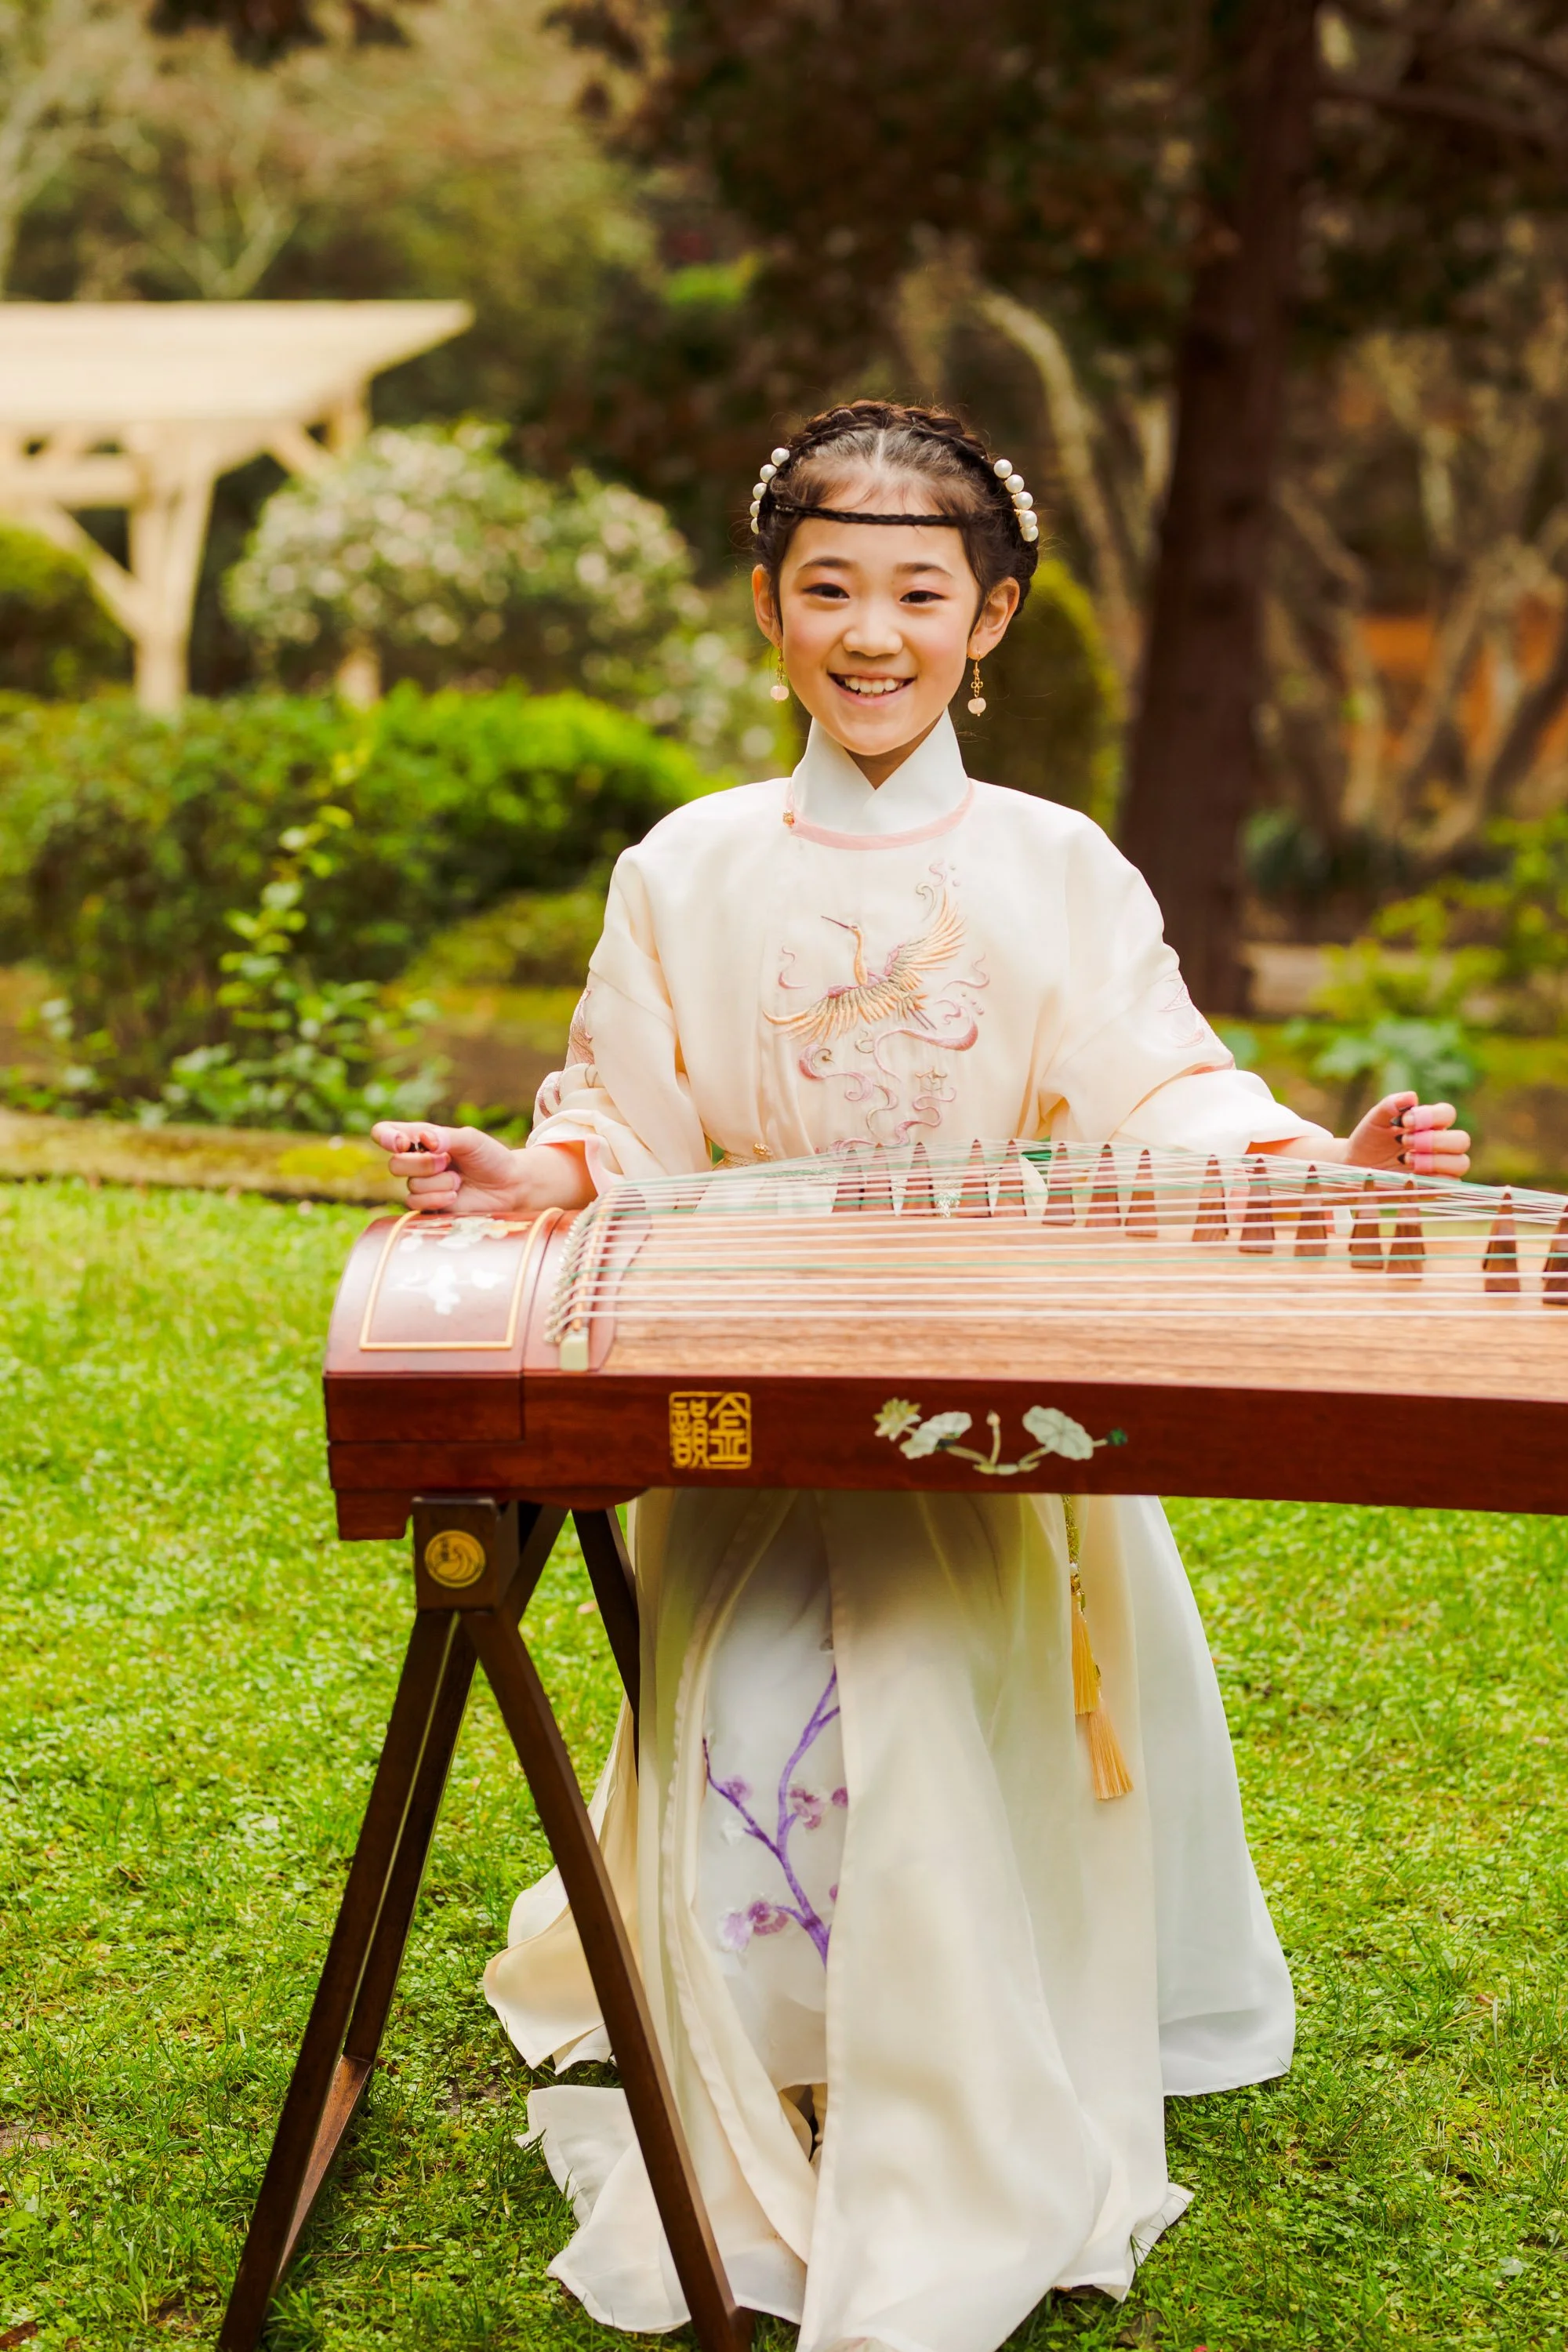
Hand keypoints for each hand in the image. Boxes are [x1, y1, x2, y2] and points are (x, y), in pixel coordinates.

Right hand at [370, 1122, 593, 1215]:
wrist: (509, 1187)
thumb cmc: (490, 1158)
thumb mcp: (471, 1140)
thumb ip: (447, 1137)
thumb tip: (424, 1140)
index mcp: (421, 1139)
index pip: (385, 1133)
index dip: (386, 1137)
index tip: (403, 1142)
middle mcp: (416, 1162)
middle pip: (395, 1164)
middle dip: (423, 1164)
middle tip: (447, 1162)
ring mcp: (421, 1186)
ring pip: (410, 1186)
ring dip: (438, 1183)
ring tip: (459, 1181)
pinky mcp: (428, 1207)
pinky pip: (417, 1204)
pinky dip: (437, 1199)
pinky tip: (454, 1196)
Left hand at [1343, 1091, 1470, 1178]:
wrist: (1356, 1168)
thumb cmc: (1368, 1141)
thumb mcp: (1374, 1121)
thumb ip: (1390, 1106)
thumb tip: (1412, 1097)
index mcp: (1430, 1124)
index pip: (1448, 1113)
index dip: (1431, 1117)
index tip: (1404, 1121)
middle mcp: (1441, 1144)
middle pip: (1462, 1140)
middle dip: (1433, 1141)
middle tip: (1405, 1142)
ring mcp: (1441, 1167)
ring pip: (1461, 1163)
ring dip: (1434, 1161)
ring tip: (1406, 1160)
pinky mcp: (1436, 1186)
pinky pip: (1451, 1184)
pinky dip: (1433, 1178)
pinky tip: (1411, 1175)